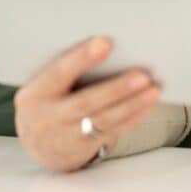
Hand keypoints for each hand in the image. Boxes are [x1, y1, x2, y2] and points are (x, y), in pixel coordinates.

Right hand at [14, 37, 160, 171]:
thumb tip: (106, 47)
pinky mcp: (85, 148)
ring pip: (104, 120)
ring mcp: (67, 136)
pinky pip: (113, 132)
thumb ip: (65, 70)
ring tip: (154, 89)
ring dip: (132, 104)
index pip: (59, 73)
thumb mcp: (43, 85)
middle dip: (117, 89)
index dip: (81, 59)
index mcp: (36, 93)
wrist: (37, 143)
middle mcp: (50, 117)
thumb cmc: (47, 99)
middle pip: (86, 103)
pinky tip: (148, 104)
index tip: (106, 43)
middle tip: (143, 76)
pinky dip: (133, 117)